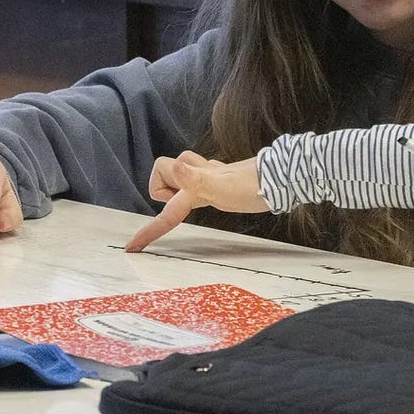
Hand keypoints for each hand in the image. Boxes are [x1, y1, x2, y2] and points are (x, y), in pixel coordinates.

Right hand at [125, 151, 268, 251]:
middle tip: (185, 203)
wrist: (279, 178)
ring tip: (201, 199)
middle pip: (162, 176)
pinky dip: (193, 186)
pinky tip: (212, 194)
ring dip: (177, 187)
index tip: (133, 247)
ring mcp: (209, 176)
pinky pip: (196, 180)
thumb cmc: (253, 186)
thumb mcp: (221, 186)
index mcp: (194, 185)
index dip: (150, 230)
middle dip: (163, 191)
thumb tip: (174, 167)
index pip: (166, 210)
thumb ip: (194, 177)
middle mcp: (198, 177)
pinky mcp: (219, 180)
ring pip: (179, 175)